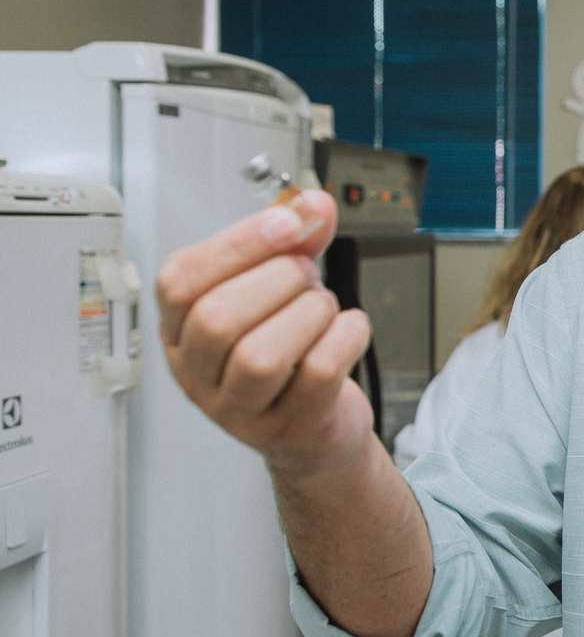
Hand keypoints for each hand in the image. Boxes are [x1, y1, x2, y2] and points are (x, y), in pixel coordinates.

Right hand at [156, 190, 373, 482]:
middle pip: (216, 318)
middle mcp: (199, 374)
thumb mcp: (281, 291)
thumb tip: (312, 204)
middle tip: (306, 275)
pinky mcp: (289, 428)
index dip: (239, 242)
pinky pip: (317, 375)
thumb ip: (294, 241)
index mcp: (181, 329)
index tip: (288, 221)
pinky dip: (345, 337)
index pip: (180, 280)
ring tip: (324, 307)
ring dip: (309, 312)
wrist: (316, 431)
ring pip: (261, 356)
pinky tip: (350, 329)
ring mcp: (240, 410)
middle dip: (277, 279)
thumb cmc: (291, 353)